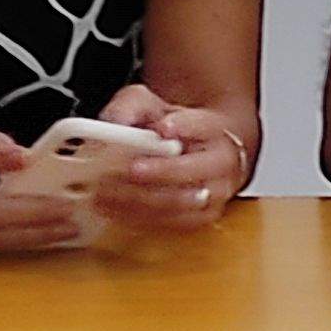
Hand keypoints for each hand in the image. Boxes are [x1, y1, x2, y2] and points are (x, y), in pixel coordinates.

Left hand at [86, 85, 240, 238]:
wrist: (195, 155)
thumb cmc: (171, 132)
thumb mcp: (151, 108)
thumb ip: (130, 108)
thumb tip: (114, 122)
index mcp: (214, 128)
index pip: (204, 125)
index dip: (184, 127)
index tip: (162, 128)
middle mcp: (221, 162)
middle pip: (194, 169)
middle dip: (160, 171)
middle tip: (130, 168)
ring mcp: (215, 193)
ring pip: (180, 201)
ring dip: (141, 198)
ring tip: (108, 190)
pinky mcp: (201, 217)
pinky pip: (171, 222)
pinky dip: (139, 216)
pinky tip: (114, 207)